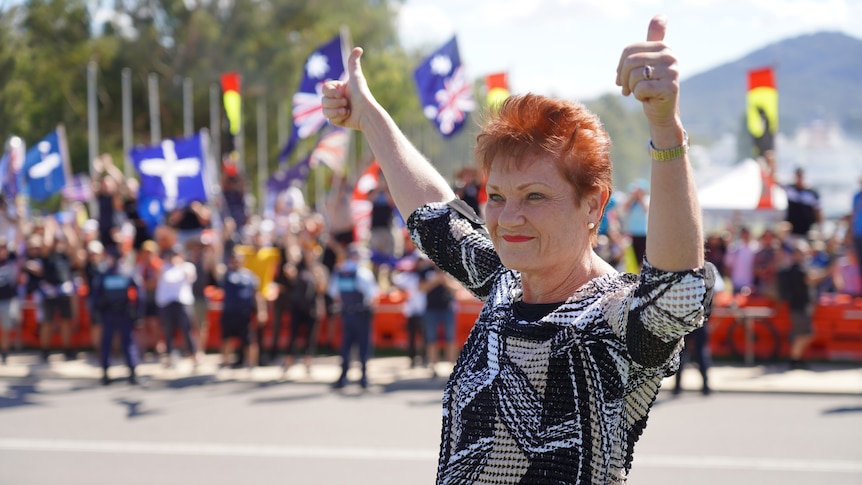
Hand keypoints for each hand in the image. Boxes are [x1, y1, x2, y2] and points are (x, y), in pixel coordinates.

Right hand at [321, 47, 375, 131]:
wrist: (367, 113)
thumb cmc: (362, 94)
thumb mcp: (356, 77)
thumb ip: (353, 63)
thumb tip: (359, 48)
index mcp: (338, 89)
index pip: (324, 89)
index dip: (331, 92)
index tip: (342, 93)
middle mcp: (336, 100)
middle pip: (323, 101)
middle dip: (335, 102)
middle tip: (347, 102)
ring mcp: (336, 110)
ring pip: (324, 111)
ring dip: (336, 110)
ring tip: (347, 109)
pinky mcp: (338, 121)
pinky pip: (330, 120)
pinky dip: (338, 117)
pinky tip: (347, 116)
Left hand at [616, 15, 678, 129]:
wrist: (662, 112)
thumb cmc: (650, 86)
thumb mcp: (648, 61)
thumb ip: (652, 40)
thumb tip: (661, 15)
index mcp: (663, 46)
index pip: (629, 50)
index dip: (620, 67)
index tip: (622, 78)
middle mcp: (671, 56)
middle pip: (630, 62)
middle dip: (623, 79)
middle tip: (626, 89)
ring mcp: (673, 72)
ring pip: (634, 76)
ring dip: (632, 88)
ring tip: (641, 92)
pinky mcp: (671, 88)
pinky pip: (641, 88)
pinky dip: (639, 96)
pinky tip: (648, 98)